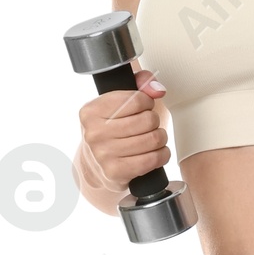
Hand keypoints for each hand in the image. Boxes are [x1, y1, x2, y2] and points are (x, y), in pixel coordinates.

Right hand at [78, 65, 168, 186]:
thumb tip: (156, 89)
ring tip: (152, 138)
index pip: (137, 99)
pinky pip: (153, 159)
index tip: (143, 107)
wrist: (96, 164)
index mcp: (91, 111)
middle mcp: (94, 133)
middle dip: (154, 121)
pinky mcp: (116, 172)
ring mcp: (104, 154)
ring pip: (153, 139)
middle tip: (148, 125)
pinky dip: (162, 155)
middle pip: (147, 120)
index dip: (147, 102)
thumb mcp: (119, 101)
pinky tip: (155, 152)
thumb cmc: (112, 129)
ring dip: (160, 138)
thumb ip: (140, 83)